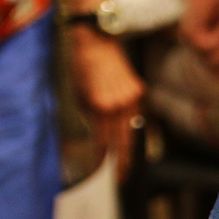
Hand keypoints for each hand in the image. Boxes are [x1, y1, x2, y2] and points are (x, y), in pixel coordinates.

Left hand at [69, 28, 142, 163]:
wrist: (96, 40)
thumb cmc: (81, 67)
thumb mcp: (78, 96)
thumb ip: (90, 118)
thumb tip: (99, 138)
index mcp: (100, 106)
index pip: (104, 140)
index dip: (103, 158)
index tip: (103, 171)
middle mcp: (119, 103)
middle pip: (123, 141)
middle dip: (122, 162)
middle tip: (121, 178)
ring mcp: (132, 97)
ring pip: (132, 129)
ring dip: (129, 147)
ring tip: (126, 164)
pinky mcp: (139, 90)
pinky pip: (136, 114)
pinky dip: (132, 124)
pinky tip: (130, 134)